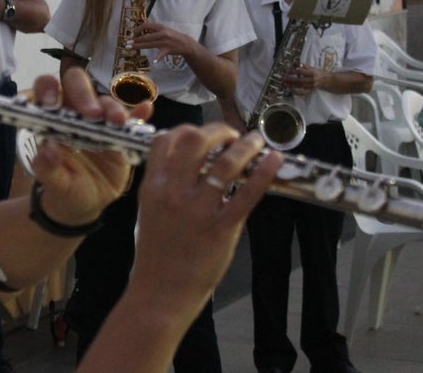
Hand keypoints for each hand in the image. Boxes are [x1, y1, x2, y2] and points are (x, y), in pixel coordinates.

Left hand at [24, 68, 140, 226]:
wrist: (87, 204)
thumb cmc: (65, 189)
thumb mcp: (55, 184)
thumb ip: (47, 169)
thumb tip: (45, 151)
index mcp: (51, 118)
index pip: (45, 89)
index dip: (47, 88)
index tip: (51, 103)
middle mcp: (75, 112)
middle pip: (78, 85)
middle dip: (85, 94)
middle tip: (93, 115)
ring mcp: (100, 120)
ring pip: (105, 101)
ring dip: (112, 107)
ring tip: (119, 122)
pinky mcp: (122, 132)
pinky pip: (132, 117)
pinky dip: (138, 112)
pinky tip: (145, 110)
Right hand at [131, 126, 279, 315]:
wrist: (159, 293)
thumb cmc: (155, 255)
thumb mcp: (149, 212)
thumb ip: (164, 186)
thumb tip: (188, 164)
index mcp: (153, 187)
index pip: (166, 140)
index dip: (186, 129)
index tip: (202, 133)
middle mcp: (173, 193)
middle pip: (195, 141)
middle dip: (217, 130)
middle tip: (231, 135)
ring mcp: (197, 210)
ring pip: (225, 163)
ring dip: (244, 145)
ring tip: (254, 141)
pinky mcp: (221, 228)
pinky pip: (247, 194)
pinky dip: (263, 173)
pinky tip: (273, 161)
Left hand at [132, 19, 194, 61]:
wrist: (185, 42)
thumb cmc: (171, 36)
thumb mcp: (163, 30)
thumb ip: (153, 30)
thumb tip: (140, 30)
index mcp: (160, 27)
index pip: (146, 25)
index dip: (138, 29)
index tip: (133, 34)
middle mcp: (162, 33)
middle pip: (146, 36)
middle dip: (135, 40)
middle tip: (127, 43)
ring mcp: (165, 41)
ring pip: (150, 44)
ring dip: (139, 46)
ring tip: (131, 48)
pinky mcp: (168, 49)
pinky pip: (161, 54)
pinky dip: (158, 58)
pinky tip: (154, 62)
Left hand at [281, 64, 327, 96]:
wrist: (328, 80)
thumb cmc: (320, 73)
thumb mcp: (313, 67)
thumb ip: (305, 66)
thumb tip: (297, 64)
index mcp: (312, 73)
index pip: (300, 72)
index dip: (293, 71)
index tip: (286, 71)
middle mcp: (311, 80)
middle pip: (299, 80)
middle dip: (290, 80)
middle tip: (283, 78)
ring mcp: (311, 86)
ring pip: (300, 87)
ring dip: (291, 86)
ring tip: (285, 84)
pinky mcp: (311, 91)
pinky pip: (303, 93)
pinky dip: (297, 92)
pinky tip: (291, 90)